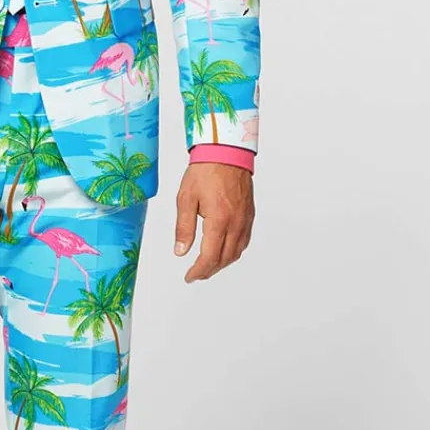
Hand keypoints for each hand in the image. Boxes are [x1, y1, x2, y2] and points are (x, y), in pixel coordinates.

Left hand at [174, 163, 254, 281]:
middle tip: (195, 274)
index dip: (198, 271)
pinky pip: (244, 241)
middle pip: (224, 259)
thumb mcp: (186, 199)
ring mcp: (245, 220)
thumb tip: (180, 252)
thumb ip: (183, 228)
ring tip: (207, 266)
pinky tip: (223, 251)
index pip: (209, 257)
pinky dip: (233, 252)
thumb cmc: (205, 171)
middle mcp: (236, 223)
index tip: (189, 277)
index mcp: (219, 220)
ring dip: (222, 263)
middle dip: (209, 271)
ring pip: (236, 252)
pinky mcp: (249, 215)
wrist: (226, 152)